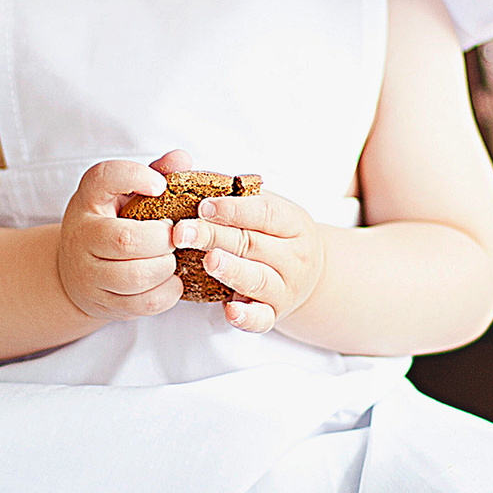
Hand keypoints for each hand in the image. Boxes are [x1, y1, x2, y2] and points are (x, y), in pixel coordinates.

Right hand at [56, 154, 180, 323]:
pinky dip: (168, 292)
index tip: (160, 186)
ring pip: (137, 276)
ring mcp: (89, 275)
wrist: (74, 273)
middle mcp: (81, 236)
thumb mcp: (123, 194)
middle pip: (127, 239)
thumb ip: (154, 173)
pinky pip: (145, 303)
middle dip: (163, 239)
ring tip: (171, 258)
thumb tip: (182, 159)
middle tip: (174, 235)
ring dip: (167, 267)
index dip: (135, 177)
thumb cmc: (110, 225)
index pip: (103, 178)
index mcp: (88, 200)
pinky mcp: (104, 303)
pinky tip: (170, 279)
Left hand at [173, 186, 325, 333]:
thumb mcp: (265, 207)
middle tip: (182, 232)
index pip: (265, 213)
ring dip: (232, 270)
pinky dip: (247, 317)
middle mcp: (294, 256)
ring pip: (258, 279)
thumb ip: (234, 193)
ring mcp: (286, 287)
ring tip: (209, 261)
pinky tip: (230, 310)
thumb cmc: (275, 233)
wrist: (311, 275)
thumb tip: (183, 174)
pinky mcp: (274, 313)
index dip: (233, 209)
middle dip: (215, 237)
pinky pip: (262, 319)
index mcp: (293, 223)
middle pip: (253, 244)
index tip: (203, 205)